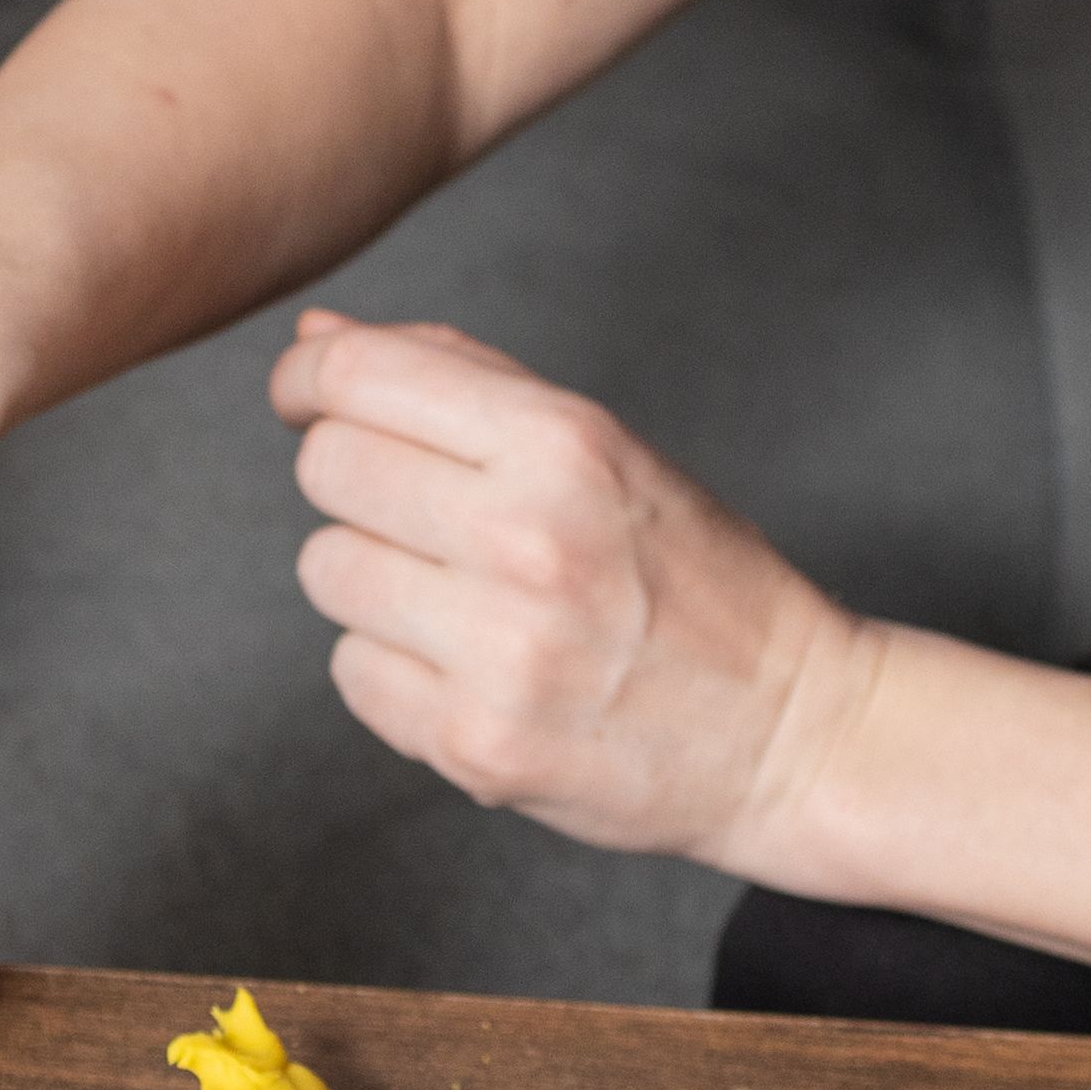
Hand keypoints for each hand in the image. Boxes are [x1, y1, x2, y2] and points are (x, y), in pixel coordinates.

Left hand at [271, 310, 878, 868]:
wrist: (788, 732)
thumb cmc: (693, 576)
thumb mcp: (602, 447)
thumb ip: (461, 382)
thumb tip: (315, 344)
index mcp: (566, 444)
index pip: (360, 380)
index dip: (307, 382)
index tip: (303, 398)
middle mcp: (529, 540)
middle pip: (328, 470)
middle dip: (356, 481)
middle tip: (422, 513)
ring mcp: (500, 651)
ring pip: (328, 569)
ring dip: (374, 578)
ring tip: (463, 598)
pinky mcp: (478, 745)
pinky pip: (354, 672)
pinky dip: (395, 668)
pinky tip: (471, 668)